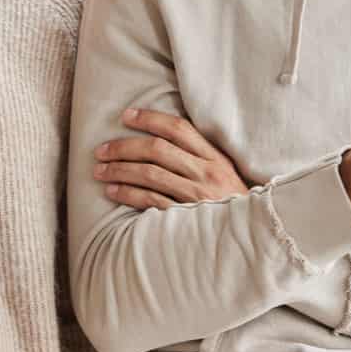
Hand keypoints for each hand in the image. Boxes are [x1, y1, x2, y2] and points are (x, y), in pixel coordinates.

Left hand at [94, 107, 249, 209]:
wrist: (250, 235)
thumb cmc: (232, 203)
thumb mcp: (224, 173)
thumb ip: (200, 155)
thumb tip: (161, 137)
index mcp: (215, 157)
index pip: (178, 129)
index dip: (149, 119)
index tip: (126, 116)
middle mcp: (206, 173)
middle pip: (157, 149)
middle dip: (124, 147)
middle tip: (102, 149)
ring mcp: (196, 196)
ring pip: (150, 174)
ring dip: (119, 170)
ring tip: (100, 170)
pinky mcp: (185, 218)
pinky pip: (150, 201)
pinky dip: (128, 193)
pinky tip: (112, 191)